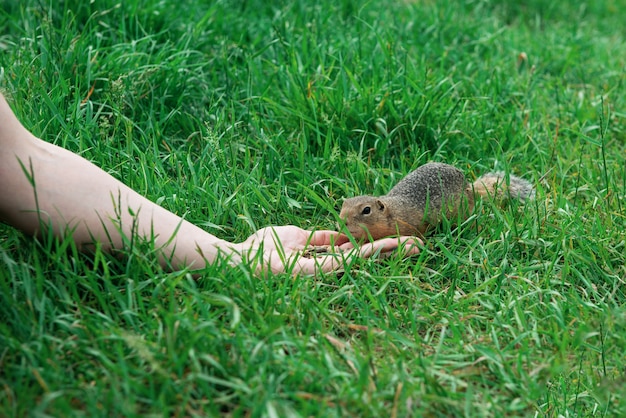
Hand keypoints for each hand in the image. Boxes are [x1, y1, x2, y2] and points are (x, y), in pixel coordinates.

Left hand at [236, 225, 421, 275]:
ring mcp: (324, 272)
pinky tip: (390, 248)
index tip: (396, 241)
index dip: (376, 247)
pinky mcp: (319, 272)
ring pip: (363, 261)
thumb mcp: (295, 237)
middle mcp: (327, 269)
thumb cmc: (261, 249)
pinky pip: (350, 260)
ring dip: (389, 253)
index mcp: (321, 260)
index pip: (354, 254)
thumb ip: (319, 238)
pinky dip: (371, 253)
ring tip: (413, 247)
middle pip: (365, 261)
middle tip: (417, 247)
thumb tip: (341, 236)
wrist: (239, 260)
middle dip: (391, 254)